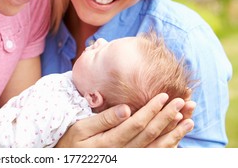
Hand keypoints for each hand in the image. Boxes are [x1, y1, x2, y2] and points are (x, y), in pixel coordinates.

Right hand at [56, 93, 194, 147]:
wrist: (66, 159)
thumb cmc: (71, 141)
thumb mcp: (81, 128)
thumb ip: (104, 119)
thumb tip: (125, 108)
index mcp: (109, 143)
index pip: (137, 124)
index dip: (152, 110)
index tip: (164, 95)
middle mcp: (122, 154)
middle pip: (150, 135)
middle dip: (167, 117)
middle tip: (182, 101)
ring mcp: (127, 160)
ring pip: (155, 148)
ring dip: (174, 133)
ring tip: (189, 120)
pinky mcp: (129, 162)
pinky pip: (152, 156)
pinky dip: (167, 147)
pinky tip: (177, 138)